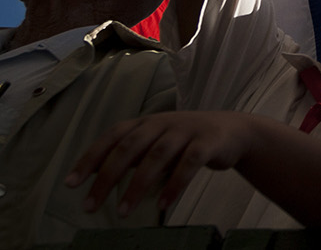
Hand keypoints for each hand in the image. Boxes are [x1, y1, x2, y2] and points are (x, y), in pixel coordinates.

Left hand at [66, 111, 256, 216]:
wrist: (235, 132)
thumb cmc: (189, 140)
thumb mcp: (158, 142)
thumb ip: (133, 154)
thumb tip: (97, 173)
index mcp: (148, 122)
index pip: (113, 137)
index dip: (90, 158)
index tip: (72, 184)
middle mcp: (164, 123)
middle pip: (129, 147)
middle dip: (107, 177)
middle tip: (91, 206)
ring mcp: (187, 130)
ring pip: (156, 156)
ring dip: (137, 186)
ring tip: (124, 212)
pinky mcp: (208, 142)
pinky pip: (189, 163)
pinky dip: (174, 184)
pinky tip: (162, 204)